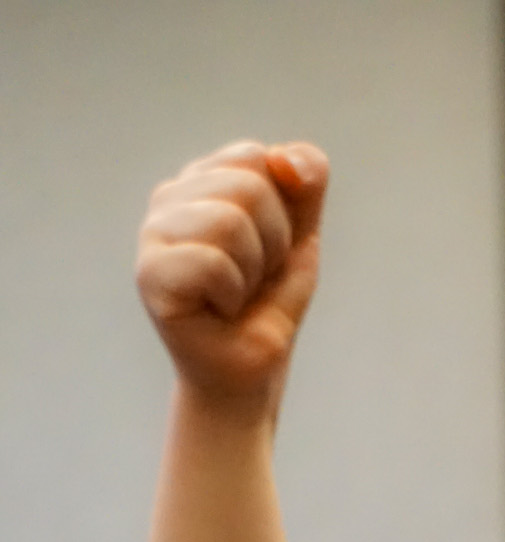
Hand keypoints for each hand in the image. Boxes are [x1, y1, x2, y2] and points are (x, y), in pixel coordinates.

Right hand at [135, 140, 328, 410]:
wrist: (251, 371)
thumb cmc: (268, 304)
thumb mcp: (300, 235)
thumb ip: (305, 181)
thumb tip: (286, 158)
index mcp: (203, 179)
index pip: (256, 157)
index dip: (282, 211)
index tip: (269, 251)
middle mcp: (170, 197)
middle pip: (248, 185)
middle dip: (273, 242)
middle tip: (254, 279)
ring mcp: (153, 233)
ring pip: (229, 220)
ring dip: (253, 270)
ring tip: (235, 295)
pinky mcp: (149, 273)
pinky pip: (212, 261)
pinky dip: (232, 293)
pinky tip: (218, 311)